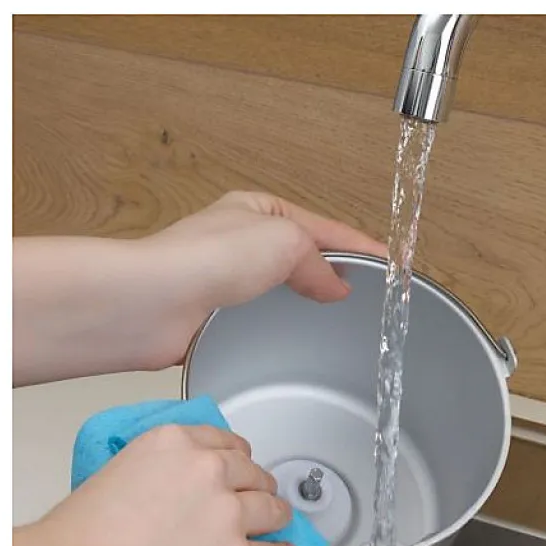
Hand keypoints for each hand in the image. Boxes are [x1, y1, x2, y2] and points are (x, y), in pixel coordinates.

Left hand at [13, 190, 386, 385]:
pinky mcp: (219, 314)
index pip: (324, 228)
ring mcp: (229, 277)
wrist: (154, 302)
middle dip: (337, 271)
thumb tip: (337, 286)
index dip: (360, 247)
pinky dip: (287, 323)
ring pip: (286, 287)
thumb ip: (319, 261)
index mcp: (259, 209)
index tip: (391, 264)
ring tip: (344, 316)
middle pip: (306, 255)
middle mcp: (243, 239)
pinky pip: (266, 316)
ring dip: (311, 298)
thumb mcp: (285, 240)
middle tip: (372, 292)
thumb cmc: (208, 259)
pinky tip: (300, 336)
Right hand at [13, 424, 293, 545]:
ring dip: (274, 518)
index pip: (223, 442)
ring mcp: (231, 516)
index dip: (234, 460)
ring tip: (275, 526)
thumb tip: (175, 497)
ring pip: (273, 509)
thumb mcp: (116, 477)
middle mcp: (210, 470)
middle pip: (252, 473)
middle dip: (254, 487)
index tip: (238, 469)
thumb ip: (158, 476)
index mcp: (174, 443)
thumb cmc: (77, 543)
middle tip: (253, 501)